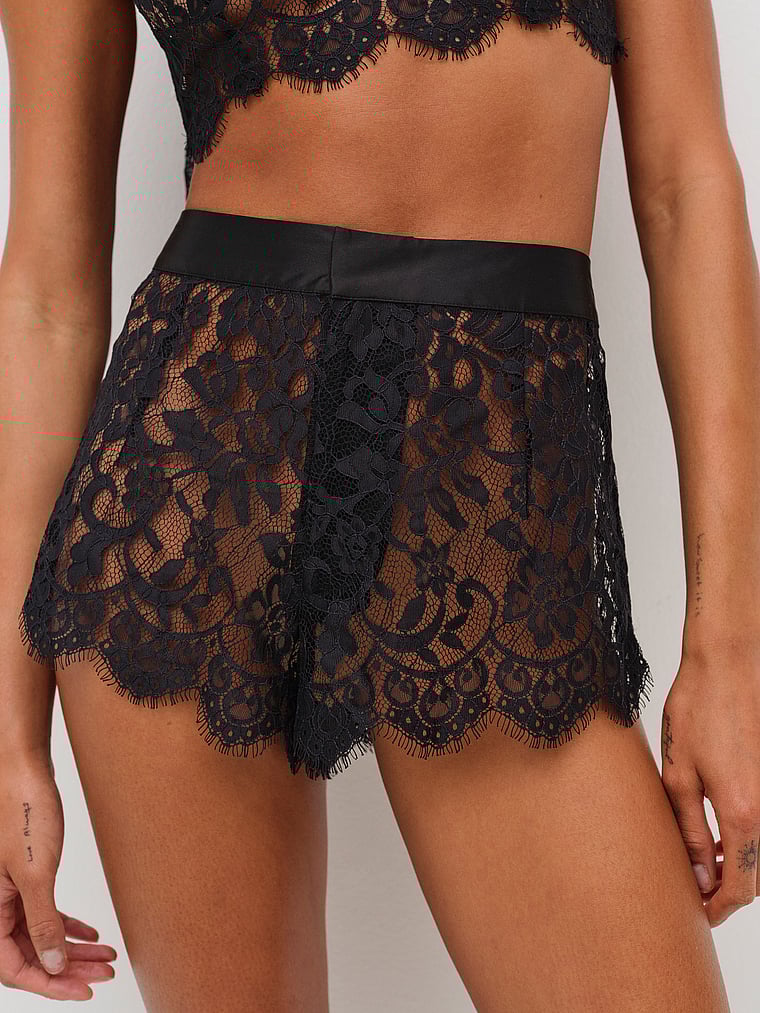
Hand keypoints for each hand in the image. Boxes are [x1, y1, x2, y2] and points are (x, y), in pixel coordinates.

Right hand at [0, 756, 117, 999]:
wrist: (25, 772)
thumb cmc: (23, 813)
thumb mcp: (35, 874)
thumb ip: (42, 923)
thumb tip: (53, 964)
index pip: (15, 967)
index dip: (50, 983)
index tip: (83, 989)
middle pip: (31, 953)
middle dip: (69, 966)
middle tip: (103, 972)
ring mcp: (11, 892)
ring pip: (41, 934)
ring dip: (72, 947)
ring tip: (106, 955)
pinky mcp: (27, 876)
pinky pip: (44, 912)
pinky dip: (67, 925)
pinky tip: (91, 933)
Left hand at [661, 637, 759, 926]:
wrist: (727, 664)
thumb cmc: (698, 710)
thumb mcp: (679, 774)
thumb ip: (690, 829)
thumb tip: (698, 874)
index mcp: (744, 813)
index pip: (740, 885)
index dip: (720, 906)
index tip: (700, 914)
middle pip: (758, 872)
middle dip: (730, 889)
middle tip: (697, 890)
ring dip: (738, 862)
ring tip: (702, 860)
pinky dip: (746, 837)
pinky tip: (719, 830)